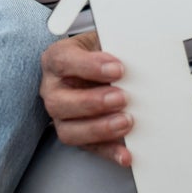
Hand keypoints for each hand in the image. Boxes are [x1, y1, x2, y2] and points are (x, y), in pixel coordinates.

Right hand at [40, 31, 132, 166]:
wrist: (96, 66)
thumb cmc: (97, 52)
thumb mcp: (102, 40)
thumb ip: (114, 46)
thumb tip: (138, 53)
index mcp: (56, 59)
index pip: (63, 62)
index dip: (90, 66)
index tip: (118, 68)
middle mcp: (53, 89)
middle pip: (60, 102)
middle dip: (93, 102)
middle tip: (122, 98)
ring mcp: (61, 116)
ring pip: (69, 131)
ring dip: (99, 129)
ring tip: (125, 122)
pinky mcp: (75, 135)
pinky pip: (89, 148)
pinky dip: (108, 152)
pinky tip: (125, 152)